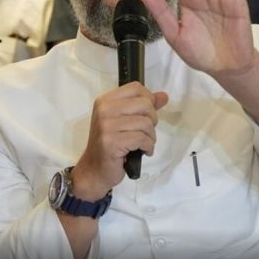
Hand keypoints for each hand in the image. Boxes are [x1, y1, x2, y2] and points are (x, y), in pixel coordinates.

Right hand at [72, 83, 167, 198]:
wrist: (94, 170)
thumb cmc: (112, 144)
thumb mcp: (126, 121)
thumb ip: (145, 107)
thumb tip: (163, 96)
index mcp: (106, 101)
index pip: (136, 88)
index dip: (149, 100)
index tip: (146, 114)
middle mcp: (104, 110)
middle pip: (145, 104)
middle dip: (152, 120)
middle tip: (145, 132)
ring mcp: (106, 126)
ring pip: (146, 123)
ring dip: (151, 137)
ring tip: (143, 144)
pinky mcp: (111, 142)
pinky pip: (142, 139)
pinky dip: (148, 146)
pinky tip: (143, 151)